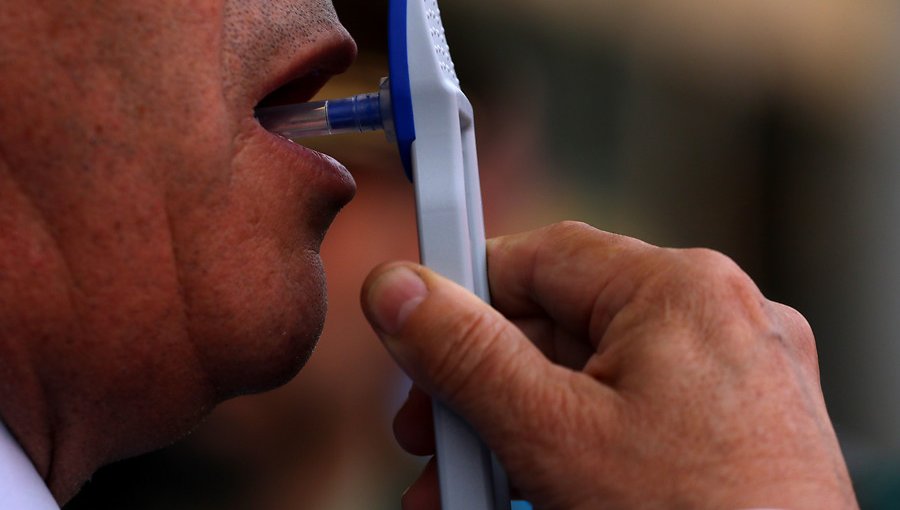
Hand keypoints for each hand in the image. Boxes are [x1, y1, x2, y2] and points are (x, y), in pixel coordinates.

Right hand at [361, 222, 855, 508]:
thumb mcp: (554, 435)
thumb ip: (464, 354)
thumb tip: (399, 290)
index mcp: (681, 290)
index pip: (538, 256)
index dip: (464, 292)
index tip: (412, 323)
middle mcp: (717, 318)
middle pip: (557, 325)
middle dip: (481, 385)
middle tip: (431, 432)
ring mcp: (732, 376)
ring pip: (589, 377)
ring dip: (517, 425)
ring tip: (467, 486)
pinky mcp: (735, 426)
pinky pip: (632, 413)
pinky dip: (574, 444)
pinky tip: (530, 489)